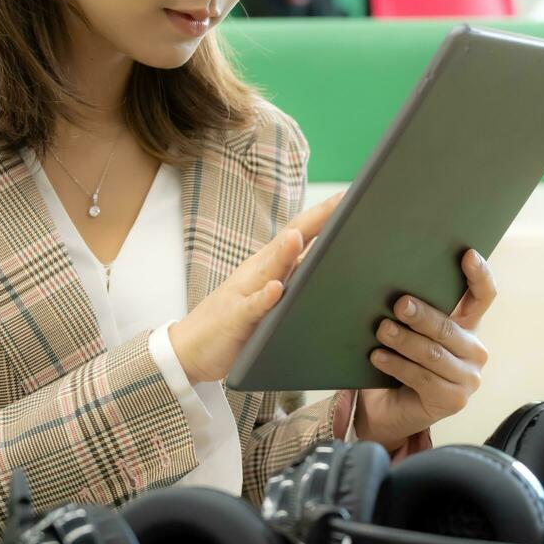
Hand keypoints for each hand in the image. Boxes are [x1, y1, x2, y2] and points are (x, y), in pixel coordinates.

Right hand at [169, 191, 342, 382]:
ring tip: (301, 235)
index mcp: (271, 264)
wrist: (192, 347)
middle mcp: (259, 270)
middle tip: (342, 201)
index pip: (302, 231)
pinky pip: (251, 306)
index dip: (326, 214)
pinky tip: (275, 289)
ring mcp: (244, 292)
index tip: (352, 196)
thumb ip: (294, 276)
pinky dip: (263, 297)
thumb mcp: (271, 294)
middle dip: (316, 220)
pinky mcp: (235, 318)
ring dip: (285, 251)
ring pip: (269, 268)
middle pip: (290, 238)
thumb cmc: (237, 319)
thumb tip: (327, 261)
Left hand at [355, 247, 495, 452]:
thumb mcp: (410, 330)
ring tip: (382, 330)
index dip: (479, 275)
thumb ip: (413, 310)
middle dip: (423, 315)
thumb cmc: (399, 359)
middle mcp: (474, 350)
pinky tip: (378, 357)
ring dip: (405, 341)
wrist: (389, 407)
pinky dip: (397, 365)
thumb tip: (393, 285)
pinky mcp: (453, 400)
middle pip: (450, 327)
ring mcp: (467, 378)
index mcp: (468, 326)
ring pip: (434, 354)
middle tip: (399, 304)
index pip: (483, 296)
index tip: (466, 254)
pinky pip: (422, 378)